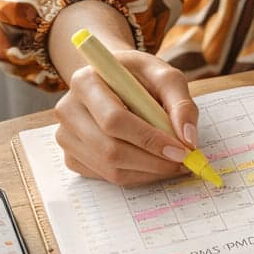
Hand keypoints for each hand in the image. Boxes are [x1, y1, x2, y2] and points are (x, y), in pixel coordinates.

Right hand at [54, 47, 199, 185]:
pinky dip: (135, 176)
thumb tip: (188, 139)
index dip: (149, 139)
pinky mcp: (71, 156)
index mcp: (85, 81)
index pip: (114, 119)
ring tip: (172, 163)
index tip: (181, 150)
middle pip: (109, 149)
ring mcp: (66, 136)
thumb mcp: (164, 76)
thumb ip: (181, 103)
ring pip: (109, 168)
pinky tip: (152, 163)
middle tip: (183, 163)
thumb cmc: (139, 77)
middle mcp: (68, 109)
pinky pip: (105, 177)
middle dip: (152, 161)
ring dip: (147, 172)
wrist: (113, 81)